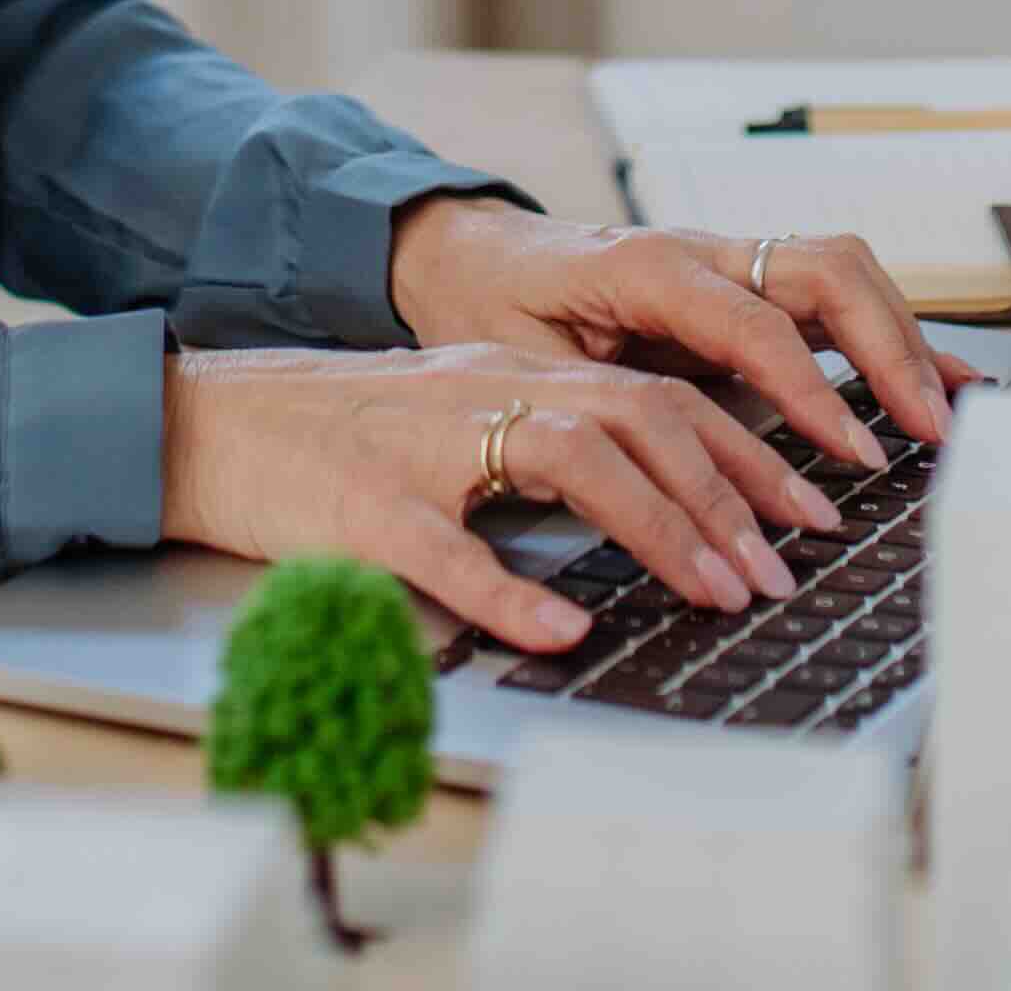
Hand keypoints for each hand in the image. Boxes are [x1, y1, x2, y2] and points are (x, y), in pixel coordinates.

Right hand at [159, 343, 831, 657]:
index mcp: (509, 378)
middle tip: (784, 567)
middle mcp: (482, 393)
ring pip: (569, 457)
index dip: (743, 455)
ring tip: (713, 590)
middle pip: (638, 413)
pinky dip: (510, 593)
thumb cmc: (333, 440)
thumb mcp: (454, 432)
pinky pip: (448, 550)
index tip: (805, 519)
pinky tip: (557, 632)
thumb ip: (545, 457)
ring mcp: (426, 447)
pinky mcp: (366, 506)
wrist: (205, 424)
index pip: (656, 395)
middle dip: (729, 491)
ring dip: (657, 526)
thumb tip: (657, 509)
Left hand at [384, 198, 976, 467]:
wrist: (469, 253)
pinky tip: (940, 376)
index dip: (811, 386)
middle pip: (822, 272)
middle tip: (926, 430)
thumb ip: (582, 406)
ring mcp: (728, 260)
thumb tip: (644, 477)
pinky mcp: (742, 283)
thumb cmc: (486, 306)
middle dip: (887, 347)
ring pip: (840, 273)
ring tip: (945, 415)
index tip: (853, 448)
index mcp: (643, 265)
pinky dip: (889, 331)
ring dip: (901, 337)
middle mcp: (699, 250)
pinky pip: (829, 296)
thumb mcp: (513, 360)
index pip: (752, 320)